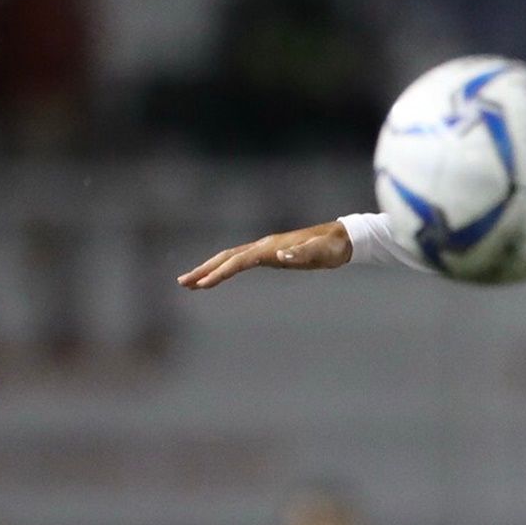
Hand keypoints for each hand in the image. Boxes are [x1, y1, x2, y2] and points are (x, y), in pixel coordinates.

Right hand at [178, 221, 351, 288]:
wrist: (342, 239)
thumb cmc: (332, 247)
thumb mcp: (321, 252)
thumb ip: (302, 253)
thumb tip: (281, 254)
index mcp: (271, 247)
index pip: (239, 261)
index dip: (221, 273)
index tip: (203, 285)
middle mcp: (264, 246)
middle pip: (227, 258)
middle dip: (205, 270)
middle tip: (183, 283)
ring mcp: (266, 249)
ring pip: (231, 259)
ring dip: (210, 270)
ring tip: (191, 283)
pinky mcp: (270, 255)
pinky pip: (241, 263)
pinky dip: (226, 270)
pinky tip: (218, 277)